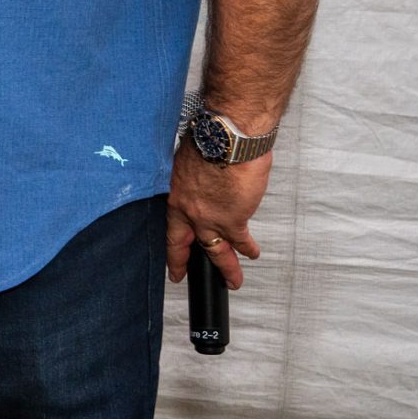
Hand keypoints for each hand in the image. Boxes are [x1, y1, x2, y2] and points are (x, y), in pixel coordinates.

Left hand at [165, 145, 271, 287]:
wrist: (229, 139)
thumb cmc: (211, 140)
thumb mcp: (188, 161)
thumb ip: (193, 179)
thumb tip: (201, 182)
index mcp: (176, 194)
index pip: (168, 225)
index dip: (167, 242)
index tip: (165, 254)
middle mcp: (188, 210)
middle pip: (183, 243)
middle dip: (182, 262)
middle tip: (180, 276)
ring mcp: (210, 218)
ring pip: (216, 250)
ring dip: (227, 266)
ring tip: (232, 279)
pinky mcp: (234, 220)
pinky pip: (241, 241)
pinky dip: (248, 248)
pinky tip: (252, 252)